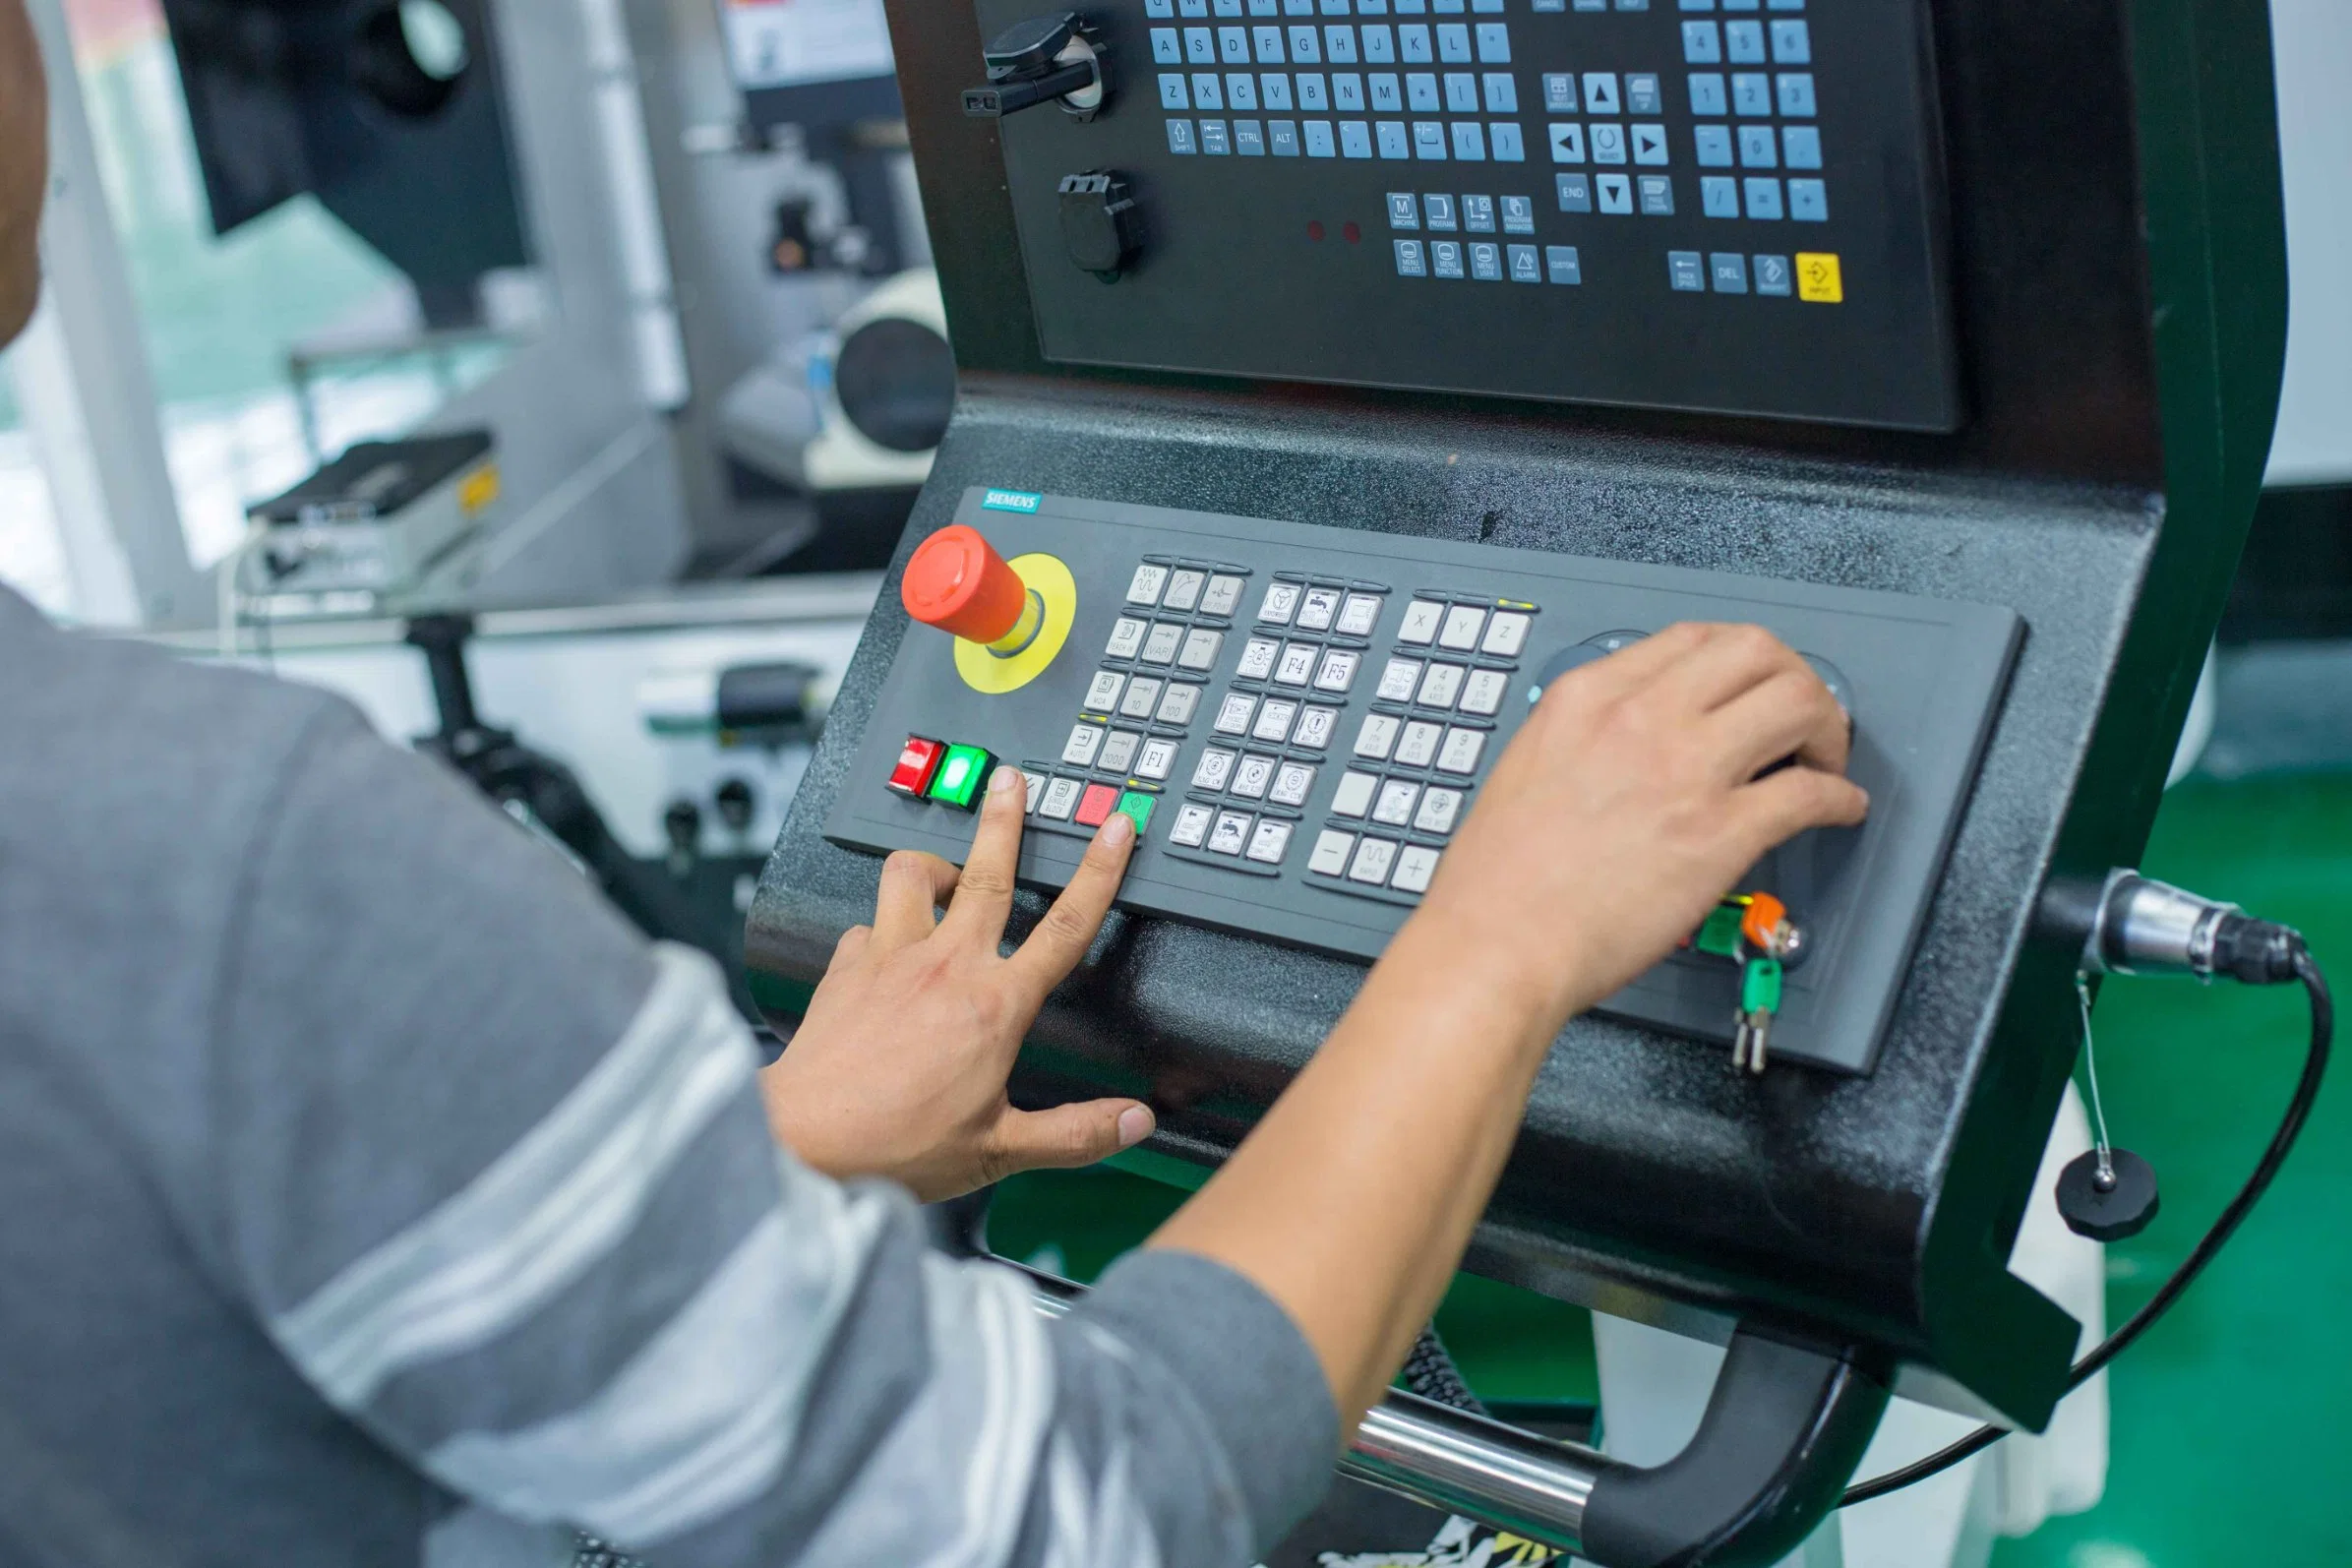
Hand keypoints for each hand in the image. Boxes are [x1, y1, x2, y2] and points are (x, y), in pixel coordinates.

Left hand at [762, 766, 1154, 1200]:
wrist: (803, 1140)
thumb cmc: (895, 1145)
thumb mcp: (999, 1150)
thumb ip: (1074, 1133)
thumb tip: (1133, 1121)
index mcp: (995, 1005)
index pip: (1064, 925)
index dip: (1099, 872)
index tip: (1116, 830)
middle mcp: (945, 966)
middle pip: (986, 873)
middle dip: (1005, 820)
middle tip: (1012, 780)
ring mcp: (889, 958)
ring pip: (912, 876)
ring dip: (931, 862)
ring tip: (943, 865)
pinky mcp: (845, 967)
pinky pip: (866, 924)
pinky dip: (879, 925)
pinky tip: (883, 943)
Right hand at [1410, 622, 1868, 1028]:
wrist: (1497, 941)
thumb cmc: (1497, 879)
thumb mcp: (1528, 766)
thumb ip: (1585, 738)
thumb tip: (1631, 747)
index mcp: (1588, 698)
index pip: (1691, 639)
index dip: (1738, 661)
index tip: (1748, 690)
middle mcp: (1642, 717)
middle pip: (1756, 651)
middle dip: (1793, 677)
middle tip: (1799, 720)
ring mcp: (1685, 770)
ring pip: (1797, 702)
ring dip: (1826, 728)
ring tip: (1824, 761)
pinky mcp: (1720, 833)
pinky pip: (1810, 793)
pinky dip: (1840, 798)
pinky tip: (1839, 810)